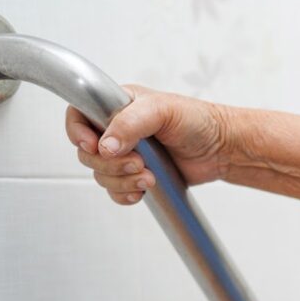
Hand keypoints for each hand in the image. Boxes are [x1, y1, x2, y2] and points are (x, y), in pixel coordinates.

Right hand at [65, 85, 233, 204]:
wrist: (221, 148)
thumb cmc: (197, 120)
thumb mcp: (162, 110)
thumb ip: (130, 123)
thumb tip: (105, 146)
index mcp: (116, 106)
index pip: (78, 116)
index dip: (78, 134)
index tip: (93, 147)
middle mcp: (116, 130)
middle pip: (87, 154)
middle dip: (110, 164)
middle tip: (139, 163)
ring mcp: (126, 154)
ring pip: (101, 175)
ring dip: (122, 181)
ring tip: (150, 176)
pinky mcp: (136, 175)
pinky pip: (115, 190)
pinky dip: (125, 194)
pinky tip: (142, 191)